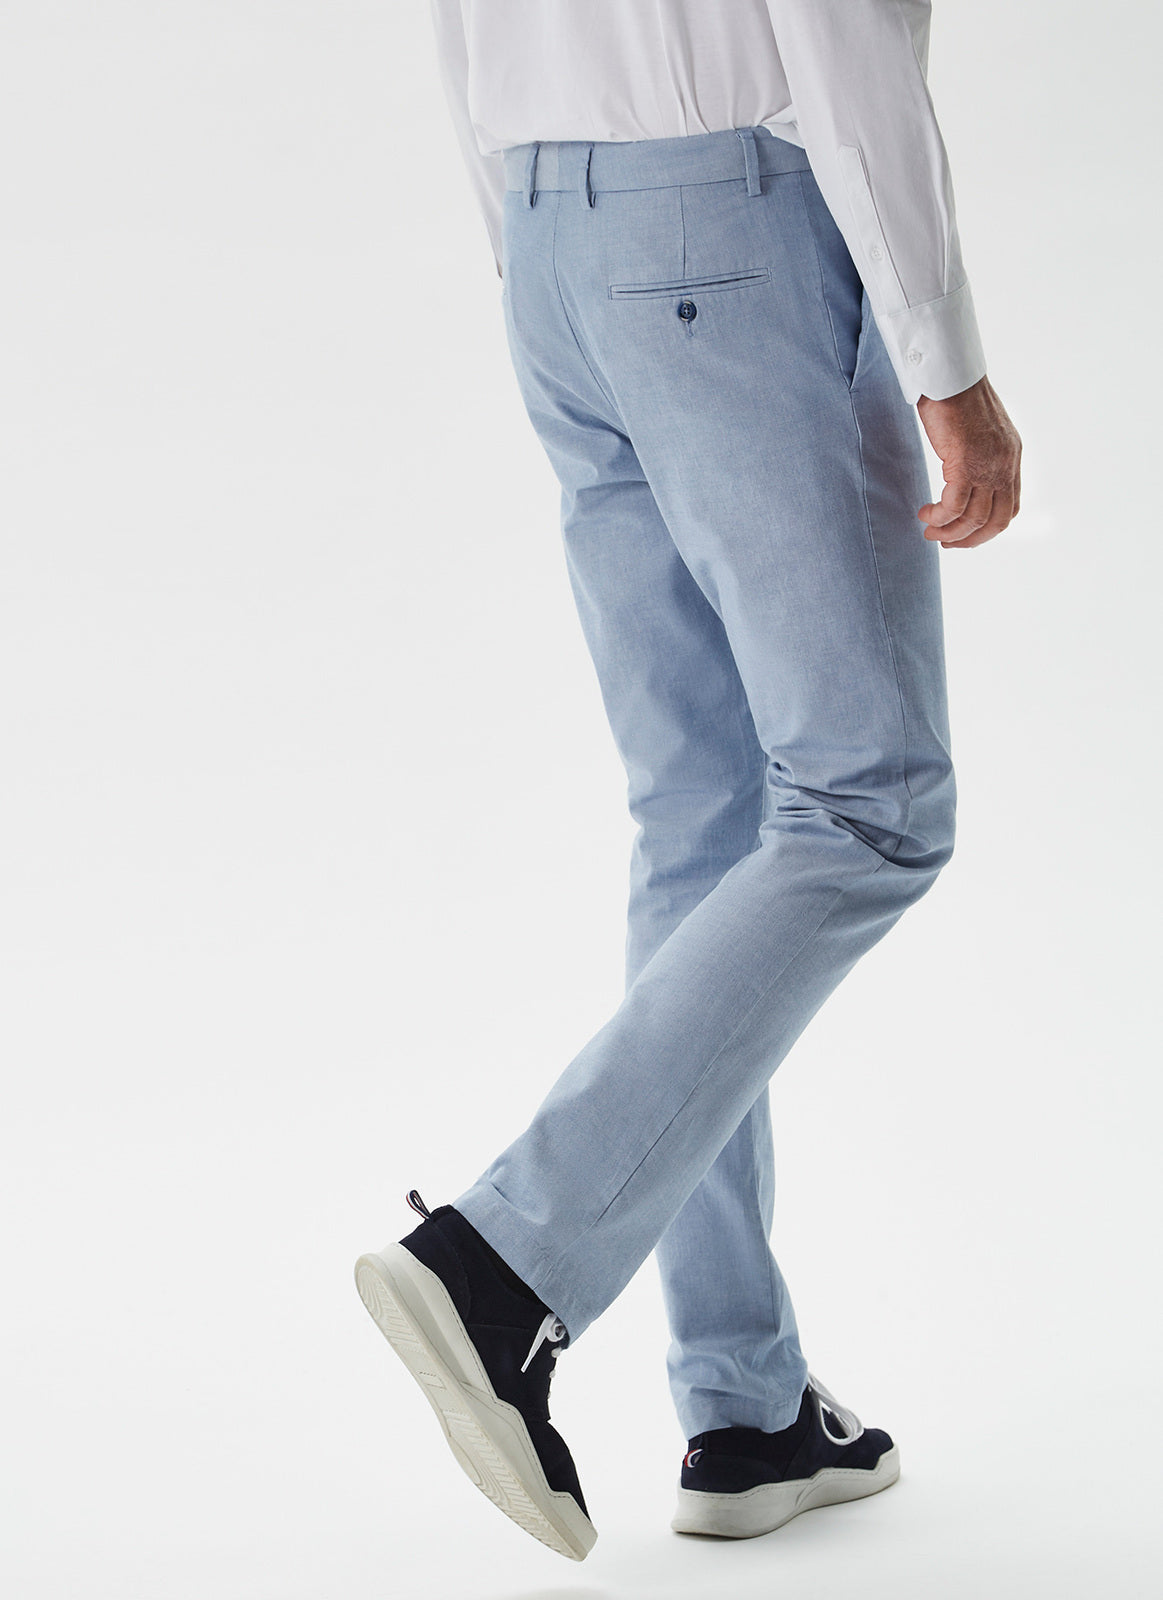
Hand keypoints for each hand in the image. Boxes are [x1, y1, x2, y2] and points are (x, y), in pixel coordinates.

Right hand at [915, 375, 1021, 547]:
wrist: (950, 375)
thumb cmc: (957, 395)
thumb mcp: (978, 430)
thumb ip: (979, 453)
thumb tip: (964, 470)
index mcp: (1011, 456)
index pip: (1010, 506)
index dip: (987, 528)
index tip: (964, 532)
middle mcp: (1005, 464)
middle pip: (996, 521)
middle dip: (971, 539)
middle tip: (945, 541)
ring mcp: (987, 466)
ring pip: (974, 519)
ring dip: (950, 531)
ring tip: (929, 529)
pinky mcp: (965, 464)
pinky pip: (954, 506)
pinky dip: (939, 516)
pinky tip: (925, 513)